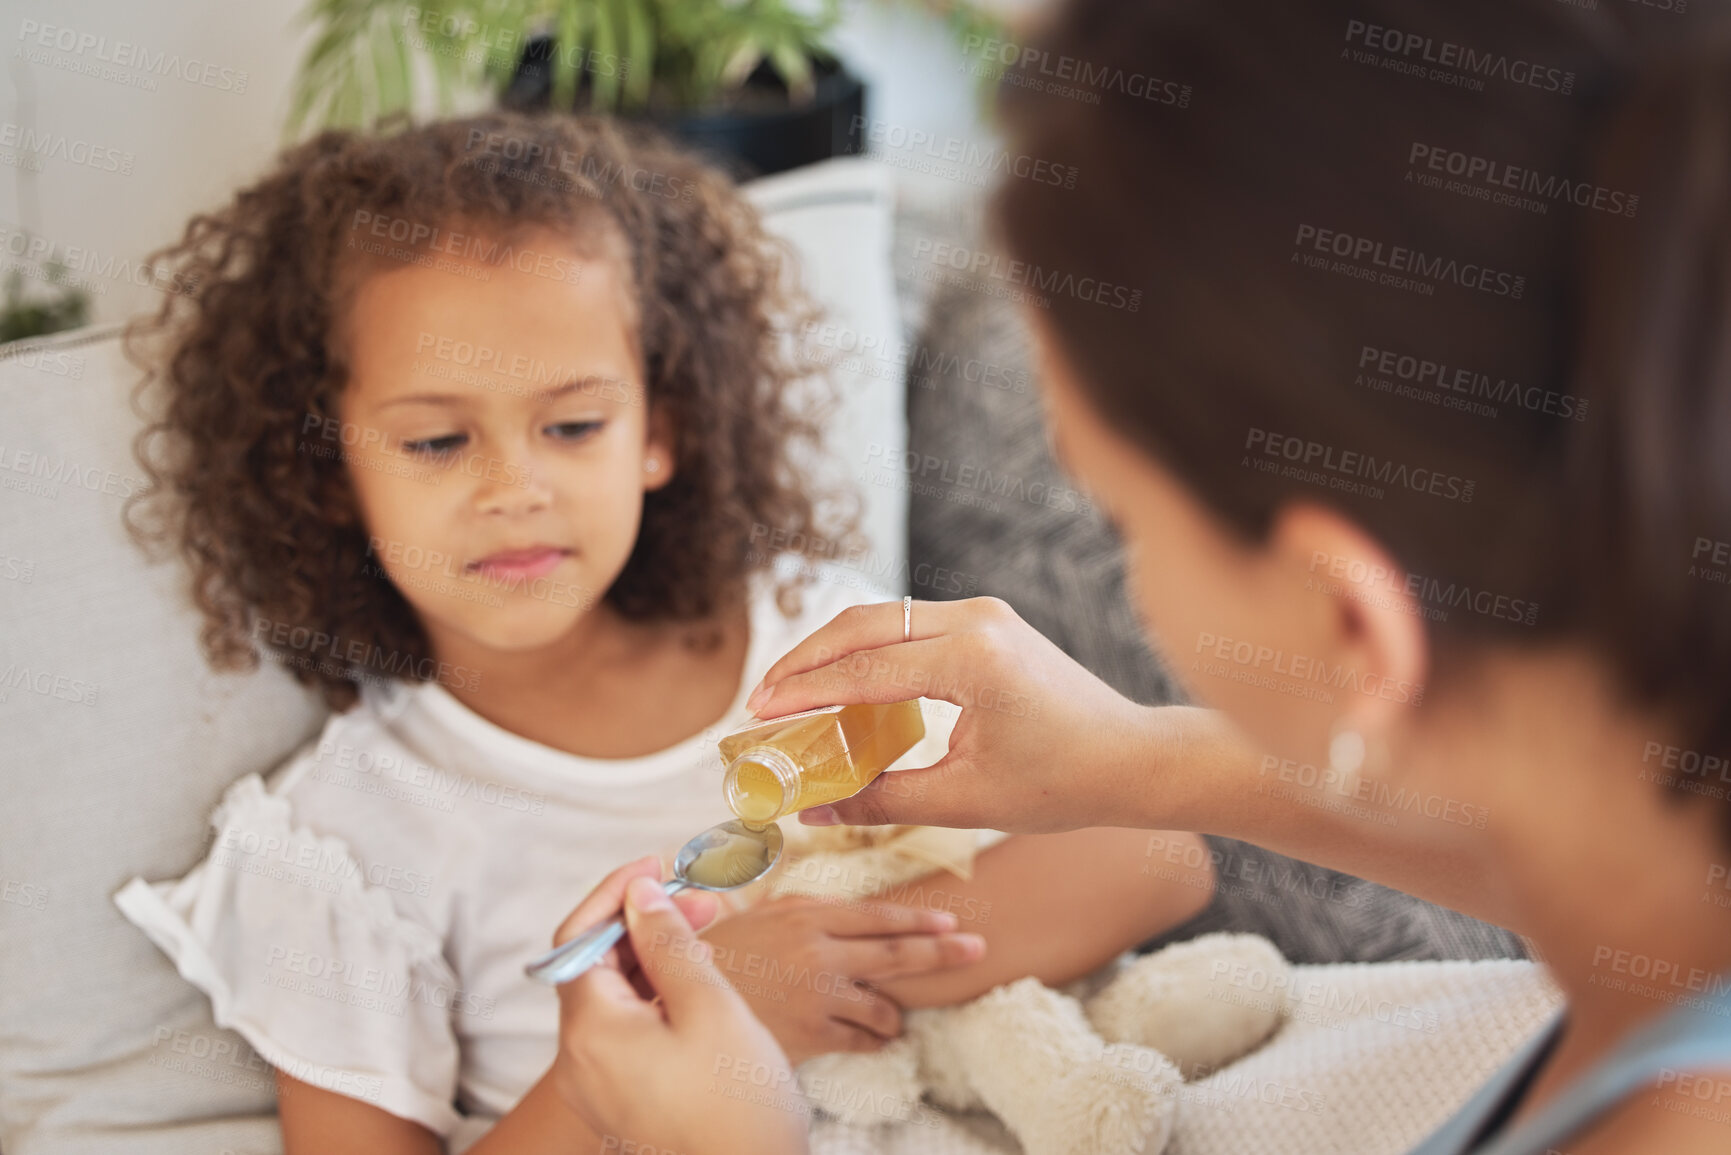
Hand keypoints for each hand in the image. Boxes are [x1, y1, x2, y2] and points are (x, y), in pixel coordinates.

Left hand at [549, 857, 808, 1154]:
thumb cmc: (737, 1105)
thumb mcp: (710, 1007)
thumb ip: (670, 943)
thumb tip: (640, 894)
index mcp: (591, 1031)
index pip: (577, 939)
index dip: (615, 895)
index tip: (658, 867)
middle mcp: (581, 1058)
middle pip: (594, 966)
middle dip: (643, 925)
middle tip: (703, 902)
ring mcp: (600, 1083)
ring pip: (615, 998)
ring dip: (653, 959)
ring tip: (708, 941)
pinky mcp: (624, 1098)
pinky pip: (628, 1031)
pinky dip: (656, 998)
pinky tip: (699, 988)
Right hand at [699, 895, 985, 1063]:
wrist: (676, 996)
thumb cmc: (719, 953)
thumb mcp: (763, 914)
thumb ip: (806, 908)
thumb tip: (843, 907)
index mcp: (808, 915)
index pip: (879, 916)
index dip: (920, 921)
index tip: (952, 922)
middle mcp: (821, 952)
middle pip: (899, 955)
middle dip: (944, 953)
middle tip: (979, 950)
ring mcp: (819, 995)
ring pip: (884, 1006)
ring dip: (896, 1014)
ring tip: (896, 1018)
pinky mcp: (813, 1034)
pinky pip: (863, 1040)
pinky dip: (874, 1040)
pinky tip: (871, 1040)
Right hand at [744, 596, 1174, 832]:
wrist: (1135, 759)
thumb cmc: (1065, 783)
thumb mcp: (966, 801)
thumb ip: (880, 799)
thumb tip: (812, 809)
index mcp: (972, 659)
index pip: (863, 669)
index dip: (804, 692)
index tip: (759, 713)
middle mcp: (975, 620)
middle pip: (862, 625)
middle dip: (805, 660)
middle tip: (762, 699)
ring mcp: (983, 614)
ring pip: (882, 618)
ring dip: (833, 651)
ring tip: (791, 692)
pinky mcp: (988, 622)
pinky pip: (909, 627)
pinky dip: (869, 651)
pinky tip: (844, 685)